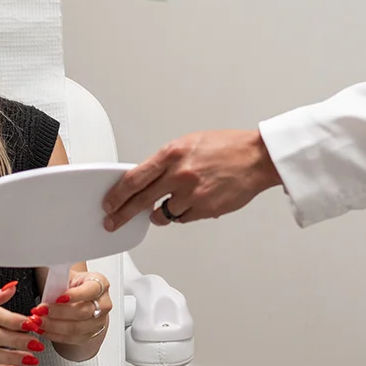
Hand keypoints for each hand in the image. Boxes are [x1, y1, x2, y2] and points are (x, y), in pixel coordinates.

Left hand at [32, 271, 111, 348]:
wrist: (79, 299)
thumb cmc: (73, 286)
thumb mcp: (68, 276)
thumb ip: (60, 276)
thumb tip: (46, 267)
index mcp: (100, 284)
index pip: (91, 290)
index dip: (75, 295)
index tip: (58, 298)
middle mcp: (103, 303)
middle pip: (83, 312)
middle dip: (58, 312)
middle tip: (41, 310)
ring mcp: (98, 321)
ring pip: (76, 328)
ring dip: (54, 325)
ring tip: (38, 320)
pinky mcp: (89, 335)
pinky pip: (71, 339)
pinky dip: (55, 335)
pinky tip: (44, 329)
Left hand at [102, 129, 281, 229]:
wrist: (256, 157)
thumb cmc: (227, 147)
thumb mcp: (190, 143)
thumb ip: (167, 161)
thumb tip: (147, 178)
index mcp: (172, 153)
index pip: (134, 178)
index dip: (118, 193)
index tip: (110, 202)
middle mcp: (179, 174)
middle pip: (140, 200)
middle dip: (123, 214)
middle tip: (113, 221)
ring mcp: (192, 193)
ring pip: (163, 214)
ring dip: (160, 213)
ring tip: (165, 207)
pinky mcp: (205, 208)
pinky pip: (183, 218)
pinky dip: (182, 214)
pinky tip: (189, 204)